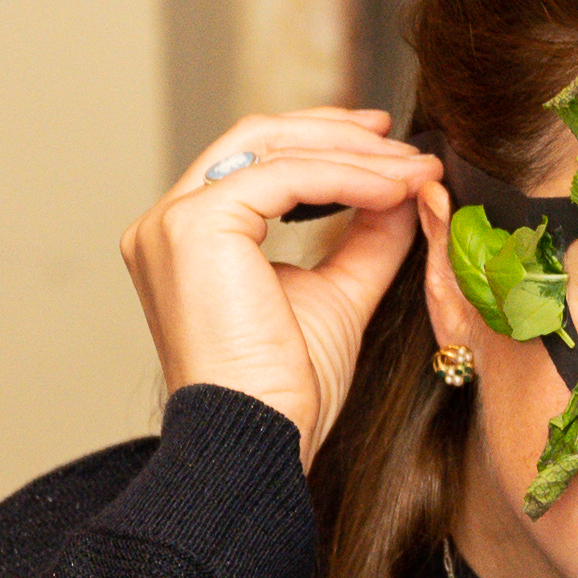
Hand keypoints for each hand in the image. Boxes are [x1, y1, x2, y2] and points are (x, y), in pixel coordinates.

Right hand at [123, 107, 434, 463]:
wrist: (259, 445)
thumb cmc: (286, 395)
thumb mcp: (337, 298)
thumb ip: (364, 241)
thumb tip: (405, 191)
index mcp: (186, 241)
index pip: (253, 162)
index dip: (321, 143)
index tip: (385, 145)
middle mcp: (165, 224)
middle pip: (256, 139)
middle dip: (336, 132)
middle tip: (401, 139)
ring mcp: (172, 222)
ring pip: (272, 148)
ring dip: (353, 153)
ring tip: (413, 169)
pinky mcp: (194, 226)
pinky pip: (285, 176)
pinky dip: (348, 176)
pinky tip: (394, 189)